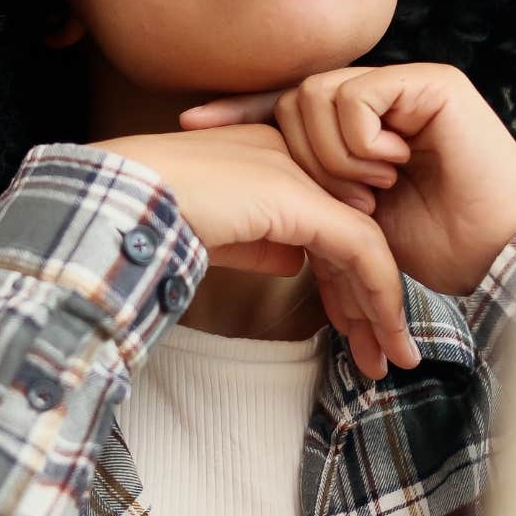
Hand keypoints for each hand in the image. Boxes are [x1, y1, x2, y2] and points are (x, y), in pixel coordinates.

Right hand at [90, 125, 422, 377]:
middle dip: (371, 299)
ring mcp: (300, 173)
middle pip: (350, 233)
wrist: (124, 198)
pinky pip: (360, 249)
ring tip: (392, 358)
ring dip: (383, 306)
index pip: (326, 219)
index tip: (353, 328)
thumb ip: (258, 241)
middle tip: (386, 353)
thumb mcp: (216, 230)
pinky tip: (384, 332)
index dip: (343, 278)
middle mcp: (295, 157)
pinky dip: (379, 294)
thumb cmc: (150, 215)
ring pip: (365, 243)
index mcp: (271, 156)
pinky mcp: (302, 198)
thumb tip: (294, 259)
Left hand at [179, 63, 515, 297]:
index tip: (193, 124)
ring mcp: (404, 86)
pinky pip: (357, 97)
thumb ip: (304, 189)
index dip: (240, 111)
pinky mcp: (429, 83)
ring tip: (373, 189)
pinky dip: (362, 141)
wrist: (494, 255)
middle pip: (294, 99)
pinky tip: (393, 166)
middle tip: (347, 201)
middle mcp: (379, 97)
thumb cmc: (432, 247)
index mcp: (357, 127)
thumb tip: (244, 181)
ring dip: (334, 156)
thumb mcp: (346, 218)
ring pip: (318, 95)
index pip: (284, 104)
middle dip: (305, 157)